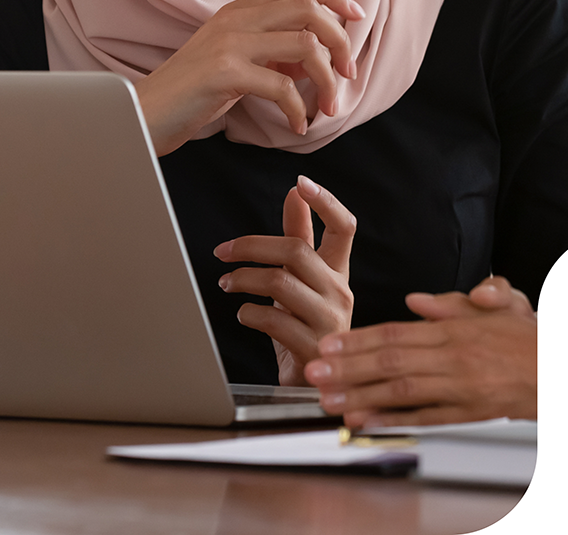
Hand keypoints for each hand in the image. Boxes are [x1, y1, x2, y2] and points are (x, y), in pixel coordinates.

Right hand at [136, 0, 363, 155]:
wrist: (141, 114)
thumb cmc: (190, 93)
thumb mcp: (234, 62)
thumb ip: (271, 52)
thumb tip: (314, 58)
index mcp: (238, 10)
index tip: (356, 17)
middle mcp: (235, 18)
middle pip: (309, 7)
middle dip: (341, 40)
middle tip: (348, 73)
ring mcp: (229, 43)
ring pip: (305, 44)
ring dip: (327, 78)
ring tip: (328, 106)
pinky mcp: (223, 73)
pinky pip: (283, 86)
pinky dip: (300, 108)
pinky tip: (298, 124)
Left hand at [214, 175, 354, 386]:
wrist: (313, 384)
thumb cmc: (304, 324)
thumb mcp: (302, 279)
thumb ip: (300, 236)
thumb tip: (294, 194)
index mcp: (338, 270)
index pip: (345, 227)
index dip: (326, 202)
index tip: (301, 182)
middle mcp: (339, 291)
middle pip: (297, 250)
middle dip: (251, 245)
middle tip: (222, 251)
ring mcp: (329, 320)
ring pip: (281, 282)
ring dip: (243, 279)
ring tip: (226, 283)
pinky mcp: (312, 347)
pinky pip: (274, 319)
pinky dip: (249, 312)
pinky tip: (243, 313)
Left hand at [303, 275, 536, 426]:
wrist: (565, 369)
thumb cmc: (526, 337)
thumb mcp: (494, 305)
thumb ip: (451, 303)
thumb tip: (414, 301)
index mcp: (453, 329)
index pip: (395, 332)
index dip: (359, 339)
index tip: (329, 343)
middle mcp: (452, 358)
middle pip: (390, 361)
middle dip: (348, 367)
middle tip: (314, 371)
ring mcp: (460, 388)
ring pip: (402, 392)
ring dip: (362, 396)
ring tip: (330, 400)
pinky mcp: (469, 414)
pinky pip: (426, 418)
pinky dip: (394, 421)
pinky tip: (368, 422)